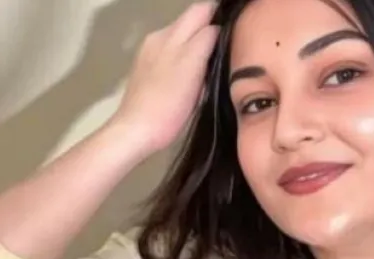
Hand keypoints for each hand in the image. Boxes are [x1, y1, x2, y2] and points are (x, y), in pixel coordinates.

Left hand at [109, 1, 219, 158]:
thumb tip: (218, 29)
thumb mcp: (192, 69)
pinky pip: (172, 49)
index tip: (238, 29)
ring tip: (212, 58)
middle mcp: (161, 37)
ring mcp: (151, 51)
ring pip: (182, 34)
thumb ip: (205, 42)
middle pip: (192, 18)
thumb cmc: (167, 107)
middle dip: (210, 24)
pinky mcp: (146, 66)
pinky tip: (190, 73)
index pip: (203, 12)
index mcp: (172, 36)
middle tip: (228, 42)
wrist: (135, 131)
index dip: (221, 17)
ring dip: (198, 38)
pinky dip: (185, 53)